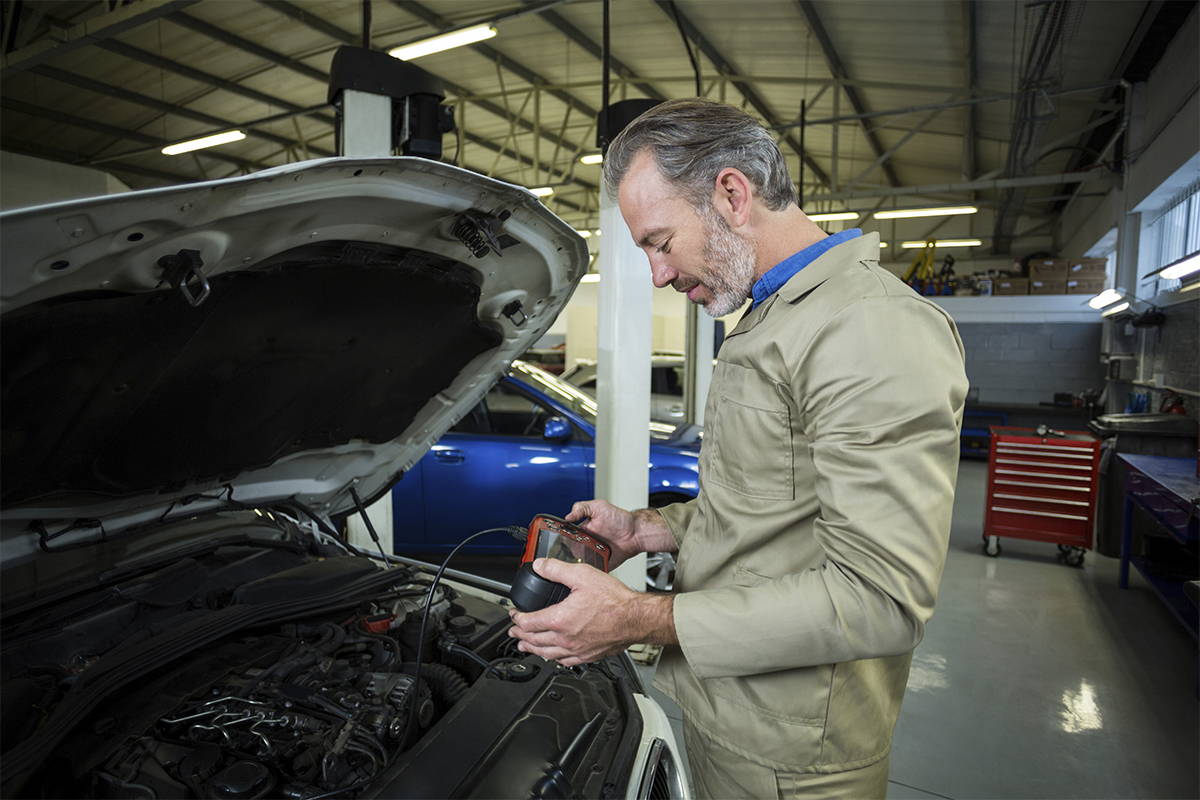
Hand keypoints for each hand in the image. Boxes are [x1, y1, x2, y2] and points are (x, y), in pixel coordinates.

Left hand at [507, 557, 675, 665]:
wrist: (636, 618)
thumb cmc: (614, 600)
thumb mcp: (582, 575)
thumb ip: (557, 569)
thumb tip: (539, 566)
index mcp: (560, 619)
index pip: (529, 622)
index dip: (517, 618)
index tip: (514, 615)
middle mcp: (565, 638)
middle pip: (534, 640)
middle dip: (520, 635)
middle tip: (514, 632)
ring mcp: (577, 649)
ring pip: (547, 654)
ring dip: (533, 649)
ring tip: (526, 647)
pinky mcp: (589, 655)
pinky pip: (565, 661)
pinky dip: (554, 658)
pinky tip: (554, 656)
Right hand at [565, 499, 675, 568]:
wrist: (635, 533)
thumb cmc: (619, 519)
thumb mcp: (598, 506)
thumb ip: (581, 508)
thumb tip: (567, 516)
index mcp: (580, 531)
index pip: (565, 536)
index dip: (561, 539)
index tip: (561, 539)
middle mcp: (584, 543)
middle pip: (569, 551)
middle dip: (568, 552)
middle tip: (574, 548)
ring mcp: (591, 554)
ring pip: (578, 562)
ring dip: (578, 561)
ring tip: (584, 555)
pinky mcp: (599, 564)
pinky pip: (591, 570)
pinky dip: (589, 570)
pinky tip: (590, 566)